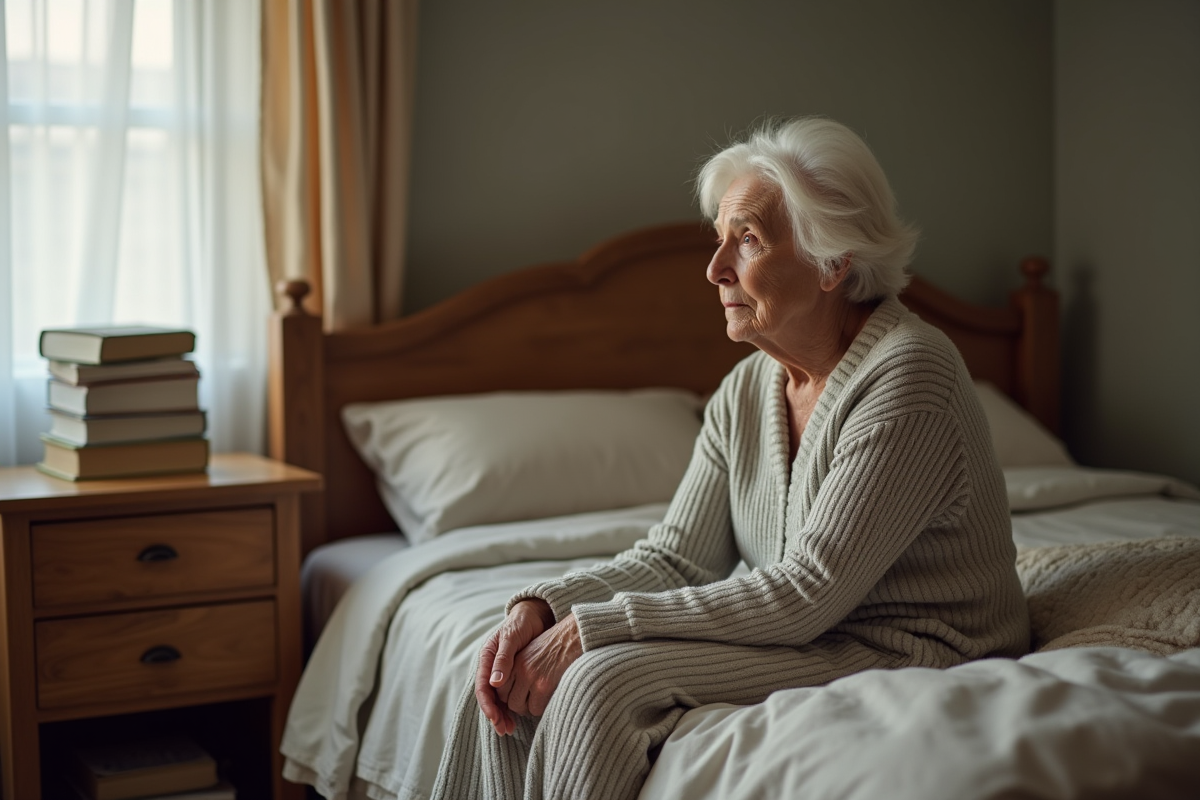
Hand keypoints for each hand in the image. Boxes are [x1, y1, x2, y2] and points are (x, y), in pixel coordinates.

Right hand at [476, 600, 554, 734]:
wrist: (534, 616)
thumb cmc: (521, 624)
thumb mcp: (511, 638)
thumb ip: (503, 659)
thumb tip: (494, 682)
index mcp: (486, 658)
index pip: (482, 687)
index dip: (487, 705)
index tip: (495, 718)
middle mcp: (491, 667)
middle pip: (488, 696)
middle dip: (494, 715)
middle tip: (504, 729)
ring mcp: (501, 672)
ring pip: (498, 698)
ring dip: (502, 714)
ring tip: (510, 729)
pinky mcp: (513, 675)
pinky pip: (508, 695)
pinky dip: (511, 707)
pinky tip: (517, 718)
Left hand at [496, 613, 582, 719]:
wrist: (573, 638)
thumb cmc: (554, 647)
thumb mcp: (530, 652)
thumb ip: (518, 670)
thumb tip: (510, 692)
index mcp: (515, 661)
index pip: (501, 689)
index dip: (509, 696)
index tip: (519, 697)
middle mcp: (520, 670)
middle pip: (509, 700)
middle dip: (519, 705)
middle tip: (530, 701)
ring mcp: (531, 678)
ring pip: (521, 708)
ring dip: (529, 708)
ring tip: (539, 700)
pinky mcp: (544, 686)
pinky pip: (536, 709)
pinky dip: (541, 708)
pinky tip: (548, 699)